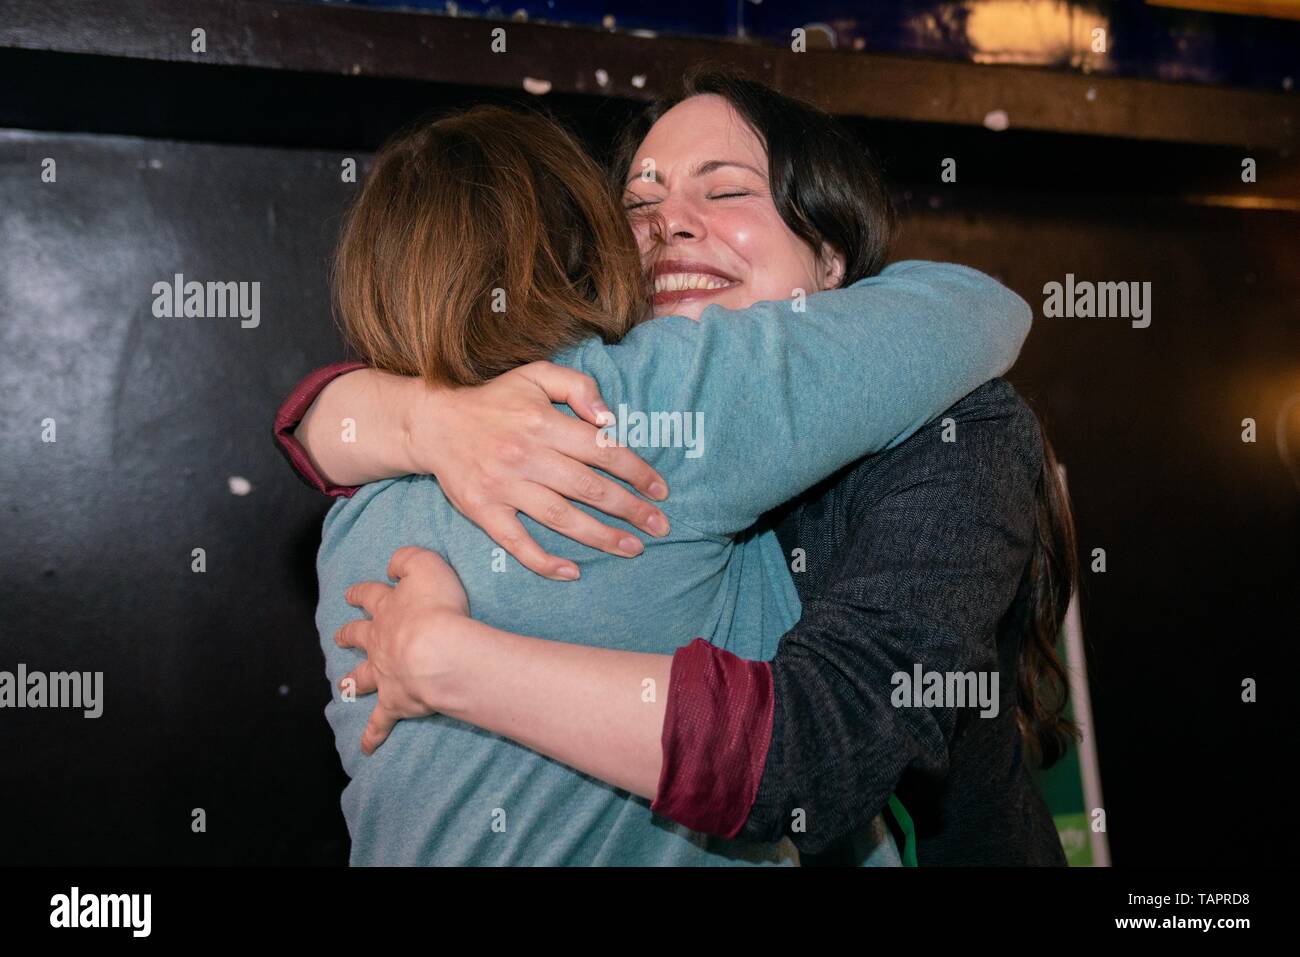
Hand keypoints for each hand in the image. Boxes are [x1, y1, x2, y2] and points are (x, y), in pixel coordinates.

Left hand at [334, 546, 469, 754]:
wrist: (437, 651)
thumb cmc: (437, 607)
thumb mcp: (426, 565)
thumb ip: (407, 559)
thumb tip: (392, 566)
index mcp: (386, 609)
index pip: (370, 596)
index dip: (361, 593)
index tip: (351, 593)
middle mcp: (379, 642)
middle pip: (358, 636)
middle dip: (349, 635)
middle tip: (339, 636)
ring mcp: (384, 674)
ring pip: (362, 677)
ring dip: (353, 680)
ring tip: (343, 685)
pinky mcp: (394, 702)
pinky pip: (381, 722)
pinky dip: (373, 735)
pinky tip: (366, 748)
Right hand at [409, 361, 671, 580]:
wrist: (434, 423)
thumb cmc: (494, 400)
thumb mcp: (536, 375)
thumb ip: (578, 387)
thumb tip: (609, 420)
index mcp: (544, 423)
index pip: (602, 451)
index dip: (637, 472)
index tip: (660, 491)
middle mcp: (526, 456)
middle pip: (589, 489)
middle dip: (631, 510)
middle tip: (660, 527)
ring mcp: (504, 487)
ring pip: (561, 518)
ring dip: (600, 537)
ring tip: (632, 549)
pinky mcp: (483, 511)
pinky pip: (516, 543)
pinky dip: (544, 561)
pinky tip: (571, 572)